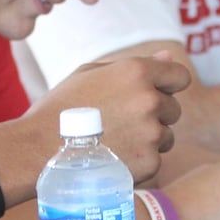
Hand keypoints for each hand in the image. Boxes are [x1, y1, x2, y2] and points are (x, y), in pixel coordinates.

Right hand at [31, 55, 188, 180]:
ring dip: (149, 139)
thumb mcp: (91, 73)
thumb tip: (169, 57)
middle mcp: (150, 100)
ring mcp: (151, 133)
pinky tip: (113, 158)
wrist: (39, 148)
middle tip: (122, 123)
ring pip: (166, 136)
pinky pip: (155, 159)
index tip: (155, 95)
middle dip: (155, 115)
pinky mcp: (149, 162)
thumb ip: (135, 64)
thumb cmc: (62, 107)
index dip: (168, 86)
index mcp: (137, 72)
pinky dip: (139, 161)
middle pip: (174, 109)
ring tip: (115, 142)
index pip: (180, 76)